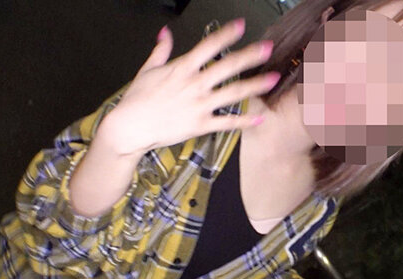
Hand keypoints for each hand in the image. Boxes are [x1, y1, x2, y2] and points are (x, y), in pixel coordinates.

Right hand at [96, 17, 281, 156]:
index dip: (226, 34)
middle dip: (249, 56)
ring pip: (232, 93)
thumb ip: (160, 51)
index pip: (208, 46)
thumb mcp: (147, 70)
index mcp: (182, 69)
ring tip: (273, 79)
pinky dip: (245, 121)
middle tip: (267, 48)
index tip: (241, 25)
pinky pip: (227, 123)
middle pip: (227, 66)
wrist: (129, 127)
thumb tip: (165, 33)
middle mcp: (194, 85)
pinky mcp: (200, 124)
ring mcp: (199, 105)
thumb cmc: (136, 100)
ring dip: (254, 85)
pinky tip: (260, 118)